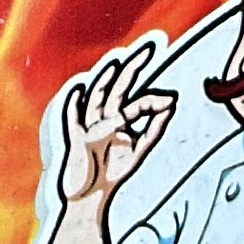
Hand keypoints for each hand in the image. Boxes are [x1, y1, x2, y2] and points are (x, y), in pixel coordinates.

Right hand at [58, 45, 175, 207]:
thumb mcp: (139, 150)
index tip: (170, 101)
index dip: (155, 100)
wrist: (91, 197)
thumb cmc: (112, 172)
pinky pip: (73, 119)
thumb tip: (170, 103)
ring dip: (107, 79)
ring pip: (98, 99)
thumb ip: (154, 128)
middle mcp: (104, 119)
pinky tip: (79, 89)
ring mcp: (89, 127)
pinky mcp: (76, 140)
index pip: (139, 103)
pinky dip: (73, 103)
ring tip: (118, 61)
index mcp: (120, 120)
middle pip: (119, 87)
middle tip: (150, 46)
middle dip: (134, 67)